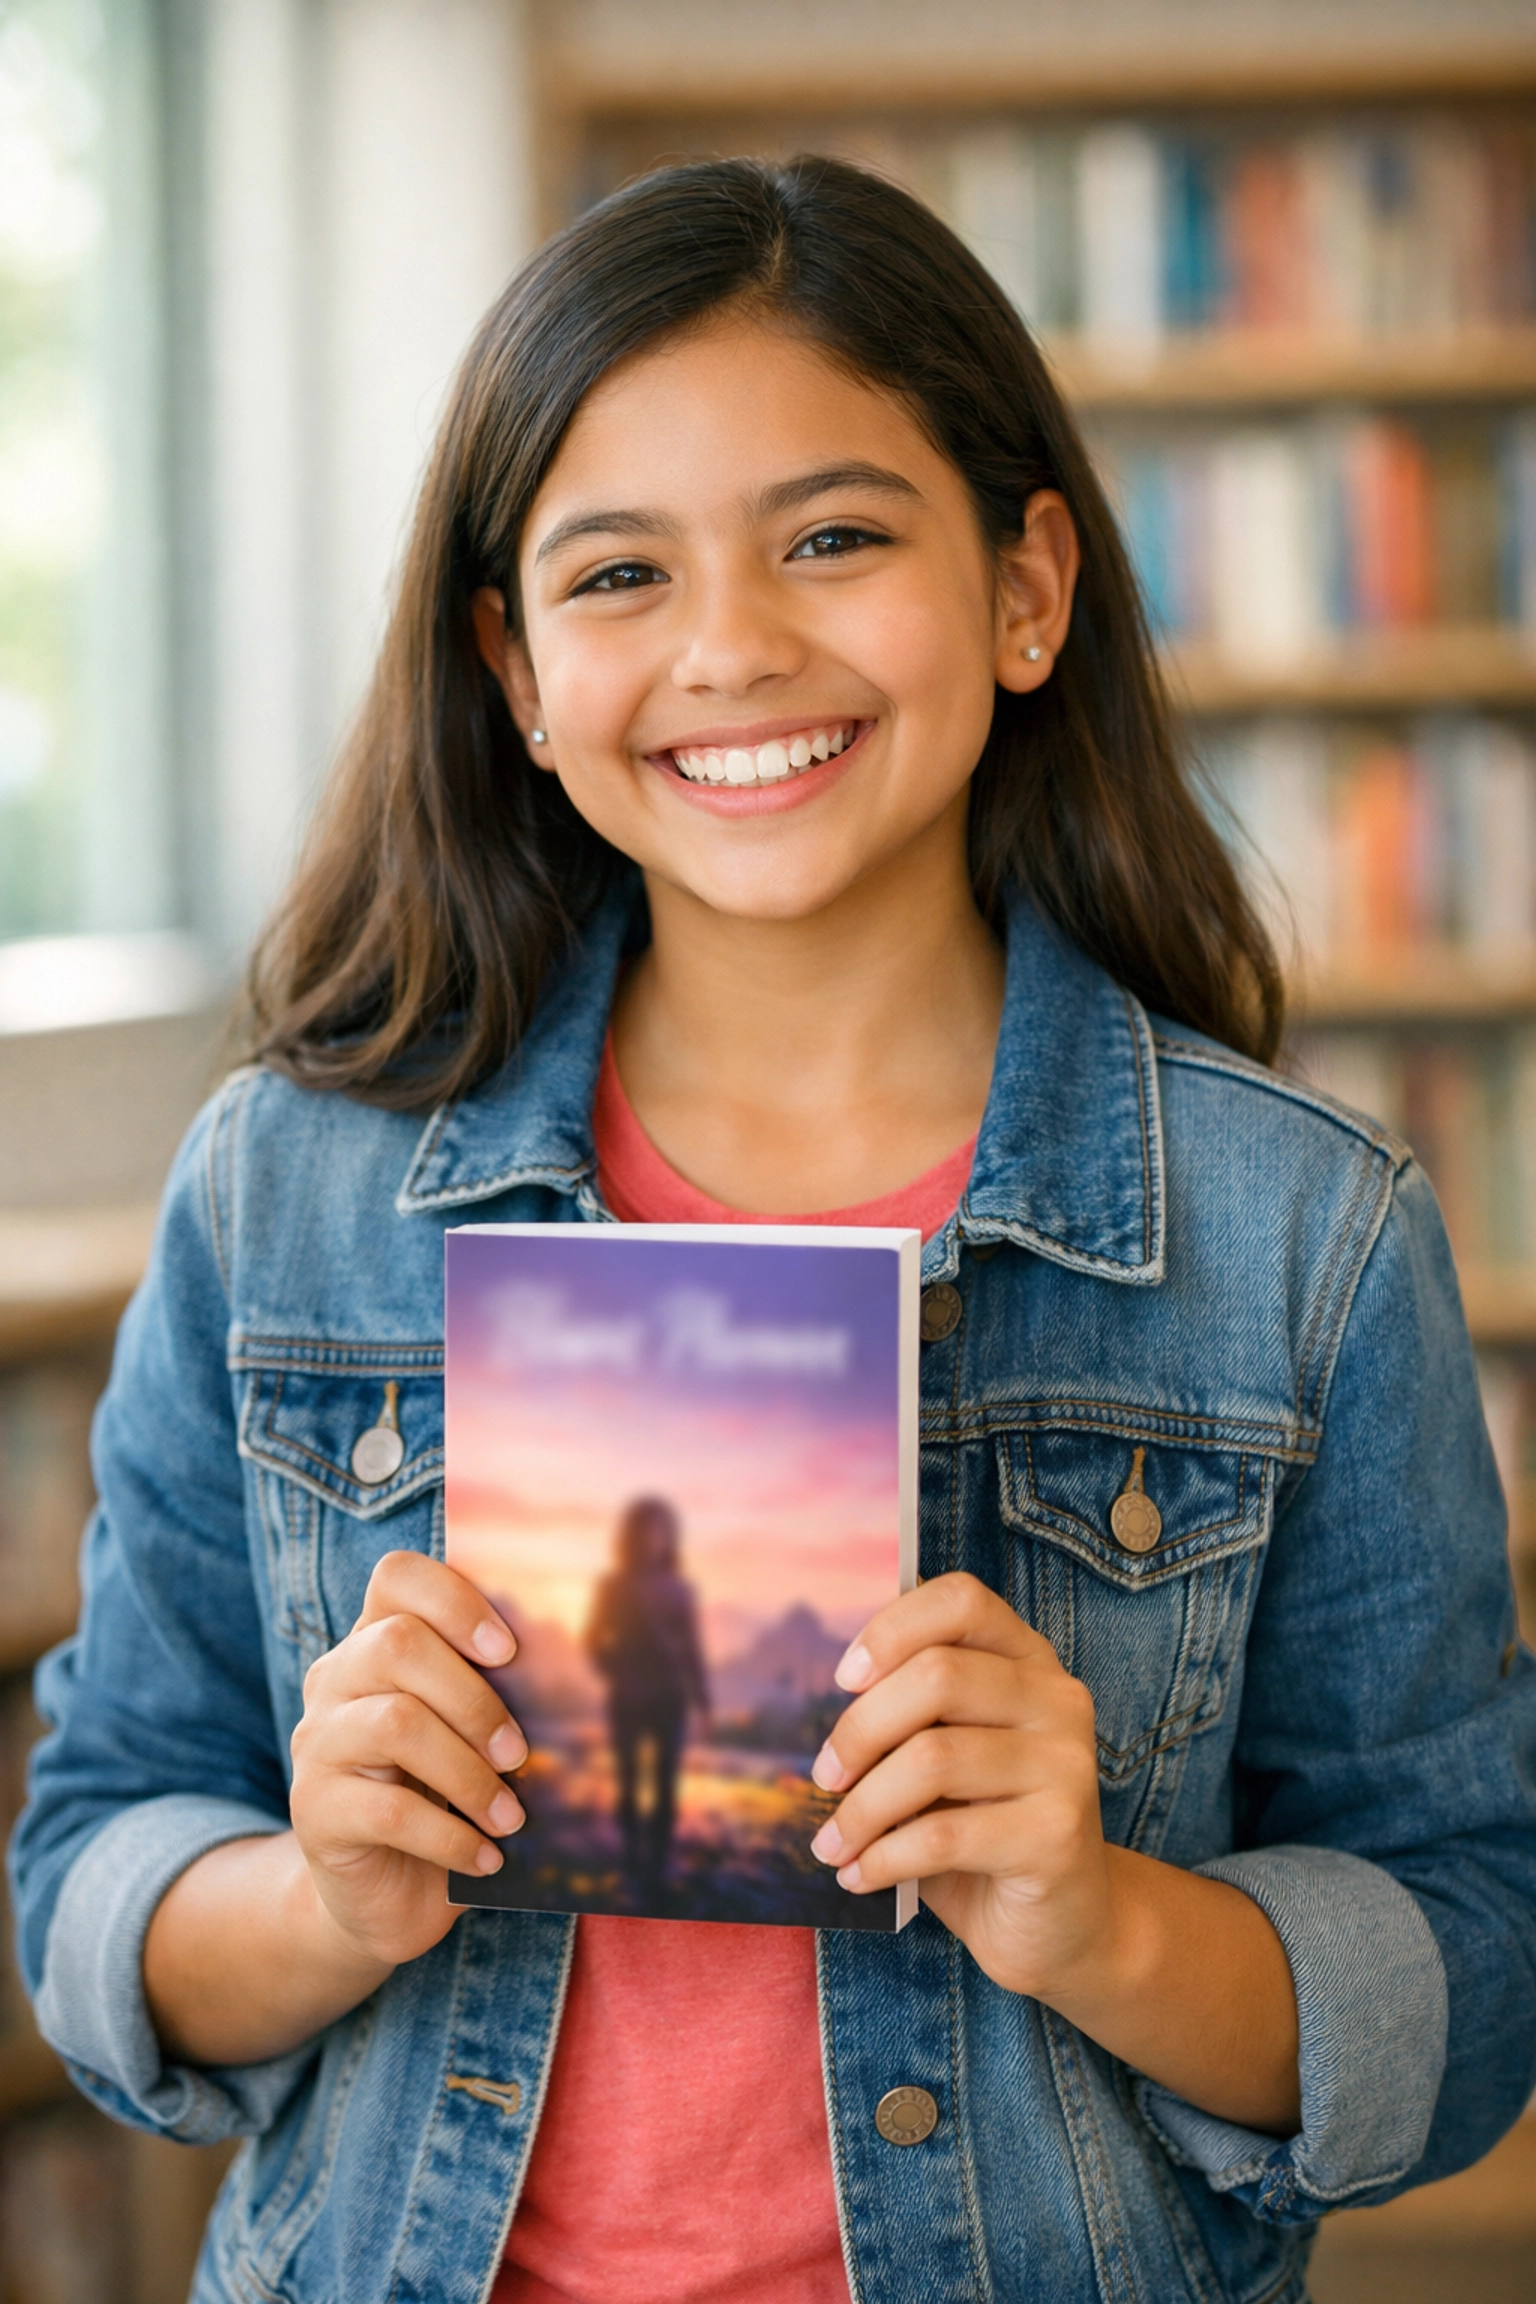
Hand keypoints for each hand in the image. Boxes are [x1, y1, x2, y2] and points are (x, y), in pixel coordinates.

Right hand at [288, 1551, 527, 1969]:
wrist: (384, 1893)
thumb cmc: (444, 1798)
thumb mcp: (472, 1736)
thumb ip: (501, 1693)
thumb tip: (578, 1670)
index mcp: (375, 1643)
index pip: (396, 1576)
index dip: (454, 1599)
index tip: (507, 1651)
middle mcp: (335, 1680)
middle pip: (397, 1644)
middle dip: (474, 1698)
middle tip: (517, 1753)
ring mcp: (316, 1744)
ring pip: (395, 1723)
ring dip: (470, 1774)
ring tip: (510, 1816)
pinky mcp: (313, 1811)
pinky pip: (387, 1810)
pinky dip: (451, 1836)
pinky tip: (486, 1856)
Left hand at [808, 1572, 1109, 1999]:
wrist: (1065, 1926)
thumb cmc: (987, 1829)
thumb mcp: (948, 1759)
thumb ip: (911, 1720)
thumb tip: (825, 1717)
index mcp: (1028, 1661)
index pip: (962, 1601)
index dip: (893, 1629)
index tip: (844, 1680)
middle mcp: (1057, 1700)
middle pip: (937, 1675)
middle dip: (861, 1729)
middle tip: (824, 1777)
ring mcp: (1066, 1766)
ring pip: (932, 1758)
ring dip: (862, 1807)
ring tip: (832, 1844)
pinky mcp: (1057, 1836)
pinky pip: (943, 1835)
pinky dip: (883, 1857)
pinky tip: (861, 1876)